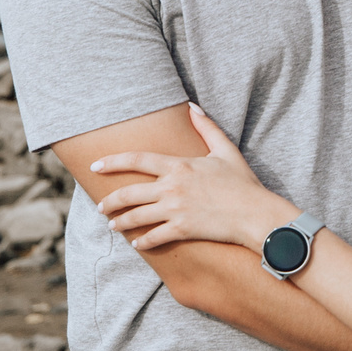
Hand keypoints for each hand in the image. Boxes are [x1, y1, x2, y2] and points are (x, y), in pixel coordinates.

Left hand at [90, 104, 300, 253]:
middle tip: (100, 207)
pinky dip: (143, 242)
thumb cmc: (243, 182)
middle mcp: (172, 187)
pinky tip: (137, 243)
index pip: (137, 160)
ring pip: (136, 217)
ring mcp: (175, 210)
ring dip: (120, 222)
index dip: (112, 162)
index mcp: (179, 165)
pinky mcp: (182, 230)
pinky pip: (154, 237)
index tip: (96, 165)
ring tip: (113, 226)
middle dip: (110, 201)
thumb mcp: (225, 150)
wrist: (255, 213)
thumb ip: (207, 127)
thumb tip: (193, 107)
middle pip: (129, 193)